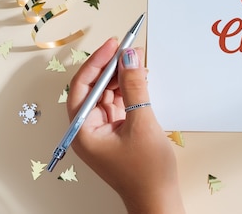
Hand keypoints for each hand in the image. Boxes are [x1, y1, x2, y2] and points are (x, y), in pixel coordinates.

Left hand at [67, 38, 184, 213]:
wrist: (159, 197)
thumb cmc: (147, 171)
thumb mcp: (142, 122)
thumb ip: (135, 87)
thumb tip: (130, 57)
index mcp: (83, 131)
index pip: (82, 88)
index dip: (97, 63)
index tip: (113, 44)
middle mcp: (88, 129)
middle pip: (93, 89)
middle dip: (111, 68)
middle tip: (129, 49)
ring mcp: (103, 130)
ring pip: (107, 94)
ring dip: (122, 78)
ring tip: (139, 63)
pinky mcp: (118, 131)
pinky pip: (119, 103)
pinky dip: (129, 90)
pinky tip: (141, 80)